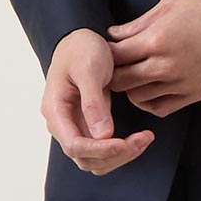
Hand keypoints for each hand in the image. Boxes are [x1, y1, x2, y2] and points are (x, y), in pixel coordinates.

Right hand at [41, 30, 155, 172]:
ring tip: (145, 138)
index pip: (74, 145)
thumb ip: (93, 102)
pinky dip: (122, 149)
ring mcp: (75, 127)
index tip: (124, 143)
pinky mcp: (89, 127)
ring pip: (97, 160)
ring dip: (121, 156)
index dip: (100, 150)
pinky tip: (139, 138)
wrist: (80, 40)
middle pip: (86, 159)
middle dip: (115, 155)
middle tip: (143, 139)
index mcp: (56, 110)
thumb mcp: (89, 69)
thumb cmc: (81, 49)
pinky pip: (104, 149)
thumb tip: (103, 135)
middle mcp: (62, 124)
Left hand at [106, 0, 200, 113]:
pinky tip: (150, 91)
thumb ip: (139, 23)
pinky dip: (150, 103)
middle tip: (113, 68)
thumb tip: (116, 34)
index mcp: (156, 40)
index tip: (106, 51)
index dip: (106, 54)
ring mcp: (179, 83)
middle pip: (121, 81)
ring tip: (132, 78)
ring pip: (138, 98)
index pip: (115, 55)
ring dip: (131, 89)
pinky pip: (161, 108)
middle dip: (113, 74)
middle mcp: (164, 66)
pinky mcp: (194, 95)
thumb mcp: (170, 3)